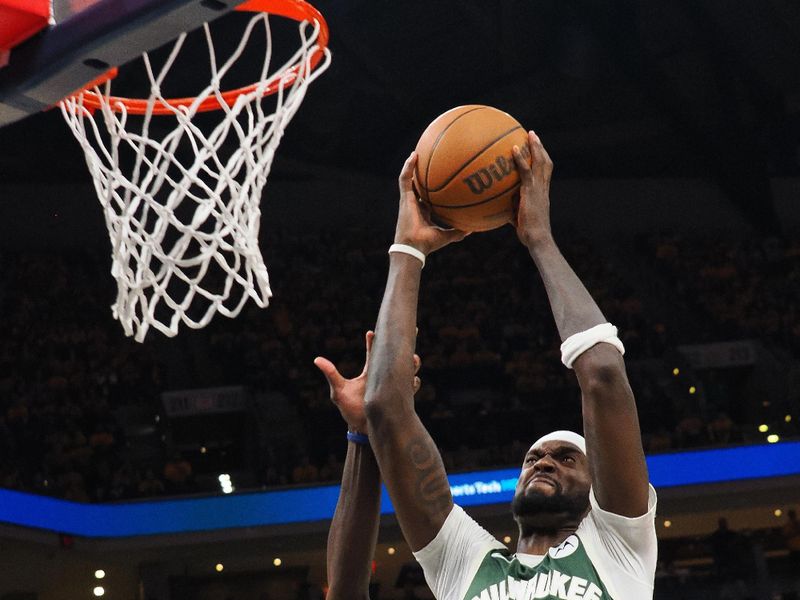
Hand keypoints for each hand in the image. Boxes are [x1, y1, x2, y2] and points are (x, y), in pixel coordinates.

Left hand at [314, 331, 421, 433]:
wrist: (361, 430)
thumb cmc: (349, 409)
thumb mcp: (339, 391)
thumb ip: (331, 374)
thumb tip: (316, 359)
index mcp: (370, 372)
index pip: (373, 351)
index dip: (374, 340)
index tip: (372, 332)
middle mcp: (383, 376)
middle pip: (396, 356)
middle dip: (403, 345)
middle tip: (406, 336)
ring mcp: (393, 387)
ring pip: (407, 370)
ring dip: (412, 363)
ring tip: (413, 359)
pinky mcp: (400, 398)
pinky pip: (411, 388)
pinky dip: (413, 383)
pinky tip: (412, 380)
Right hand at [394, 152, 468, 254]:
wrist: (414, 246)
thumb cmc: (428, 244)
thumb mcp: (448, 236)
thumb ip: (459, 231)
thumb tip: (474, 228)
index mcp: (423, 211)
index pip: (426, 197)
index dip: (431, 188)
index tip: (439, 179)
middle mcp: (415, 203)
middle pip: (417, 186)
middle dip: (420, 174)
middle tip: (427, 162)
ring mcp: (408, 200)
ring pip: (408, 179)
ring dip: (411, 166)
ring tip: (417, 153)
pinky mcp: (404, 198)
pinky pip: (404, 178)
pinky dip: (408, 167)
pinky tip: (414, 155)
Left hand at [512, 131, 553, 248]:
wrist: (537, 238)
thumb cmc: (528, 234)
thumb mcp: (518, 219)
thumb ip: (511, 210)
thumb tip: (498, 209)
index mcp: (542, 194)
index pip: (545, 173)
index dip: (542, 160)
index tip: (537, 151)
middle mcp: (543, 188)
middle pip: (546, 163)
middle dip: (540, 148)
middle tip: (533, 136)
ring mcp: (538, 189)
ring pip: (540, 163)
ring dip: (535, 147)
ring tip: (529, 134)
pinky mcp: (531, 192)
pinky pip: (526, 171)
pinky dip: (520, 159)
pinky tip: (514, 149)